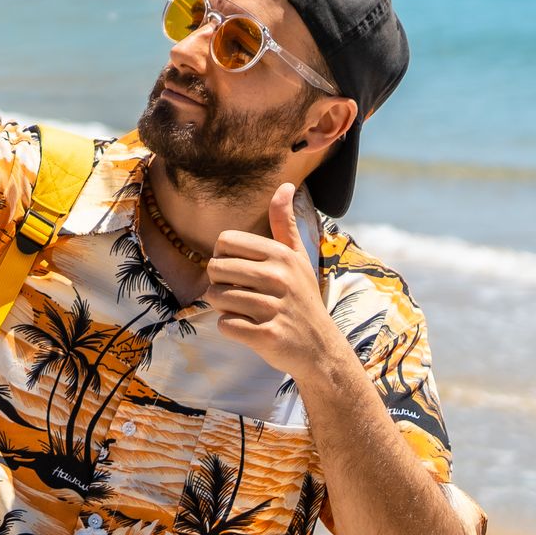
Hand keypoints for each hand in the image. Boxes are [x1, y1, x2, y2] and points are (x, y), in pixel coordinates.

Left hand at [206, 183, 338, 377]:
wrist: (321, 350)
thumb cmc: (302, 299)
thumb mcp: (297, 258)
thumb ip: (284, 223)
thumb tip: (286, 184)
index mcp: (281, 255)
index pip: (224, 242)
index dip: (224, 258)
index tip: (241, 272)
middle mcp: (279, 277)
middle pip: (214, 268)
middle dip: (220, 284)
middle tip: (242, 295)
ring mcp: (275, 307)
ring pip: (216, 297)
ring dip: (225, 307)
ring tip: (248, 311)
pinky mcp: (268, 335)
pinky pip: (225, 325)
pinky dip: (231, 328)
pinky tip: (251, 328)